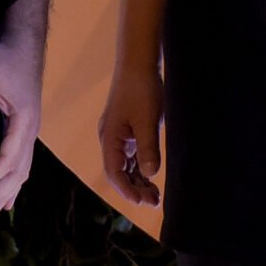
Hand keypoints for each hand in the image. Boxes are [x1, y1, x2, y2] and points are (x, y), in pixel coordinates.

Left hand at [0, 29, 44, 223]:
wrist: (23, 46)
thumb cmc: (6, 59)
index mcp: (24, 121)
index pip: (8, 159)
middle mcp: (30, 132)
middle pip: (17, 174)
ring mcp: (30, 133)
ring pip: (21, 173)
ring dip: (5, 196)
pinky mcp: (23, 131)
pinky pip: (22, 165)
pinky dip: (14, 186)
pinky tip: (7, 202)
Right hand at [96, 63, 165, 207]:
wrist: (139, 63)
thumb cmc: (141, 90)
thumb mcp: (148, 121)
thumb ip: (148, 148)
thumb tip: (150, 174)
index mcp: (110, 138)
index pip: (114, 172)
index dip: (127, 189)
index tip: (141, 201)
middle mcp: (111, 139)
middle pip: (120, 172)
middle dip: (135, 188)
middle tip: (154, 202)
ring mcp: (119, 135)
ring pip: (126, 165)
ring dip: (139, 180)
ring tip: (155, 195)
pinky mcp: (128, 130)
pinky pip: (132, 155)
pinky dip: (141, 168)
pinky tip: (151, 176)